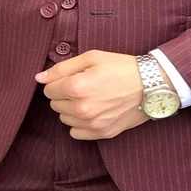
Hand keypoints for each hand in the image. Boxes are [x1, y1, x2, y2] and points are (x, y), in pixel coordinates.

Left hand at [35, 49, 151, 139]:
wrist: (151, 85)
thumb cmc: (121, 67)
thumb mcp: (92, 57)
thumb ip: (62, 68)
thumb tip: (39, 78)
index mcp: (77, 87)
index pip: (49, 90)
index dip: (58, 82)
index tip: (71, 78)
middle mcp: (82, 108)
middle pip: (55, 105)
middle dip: (64, 95)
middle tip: (83, 86)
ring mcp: (92, 123)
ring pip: (64, 119)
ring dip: (71, 109)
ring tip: (90, 98)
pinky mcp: (102, 133)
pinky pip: (76, 133)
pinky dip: (80, 123)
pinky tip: (93, 111)